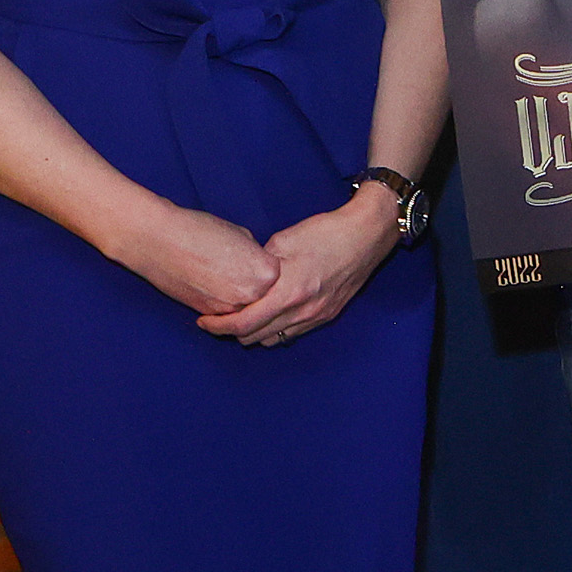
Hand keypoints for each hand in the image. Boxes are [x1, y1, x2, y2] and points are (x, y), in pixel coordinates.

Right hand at [110, 203, 279, 319]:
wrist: (158, 240)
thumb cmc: (198, 230)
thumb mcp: (241, 236)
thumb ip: (256, 256)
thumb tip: (261, 267)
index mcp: (266, 272)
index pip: (279, 276)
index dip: (267, 268)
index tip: (258, 261)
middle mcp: (253, 294)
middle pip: (266, 298)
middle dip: (259, 290)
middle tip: (243, 276)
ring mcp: (230, 308)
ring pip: (245, 310)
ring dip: (241, 301)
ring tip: (226, 280)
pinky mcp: (208, 314)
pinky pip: (224, 314)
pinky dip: (222, 305)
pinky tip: (213, 287)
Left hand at [199, 188, 401, 344]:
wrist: (367, 234)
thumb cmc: (325, 232)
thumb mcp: (282, 242)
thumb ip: (259, 266)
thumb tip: (241, 278)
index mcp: (289, 292)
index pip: (244, 324)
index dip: (218, 326)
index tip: (203, 320)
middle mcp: (303, 311)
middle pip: (256, 337)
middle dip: (232, 331)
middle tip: (218, 318)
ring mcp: (318, 316)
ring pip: (275, 339)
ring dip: (255, 333)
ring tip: (243, 318)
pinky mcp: (329, 314)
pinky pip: (294, 333)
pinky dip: (276, 330)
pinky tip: (270, 315)